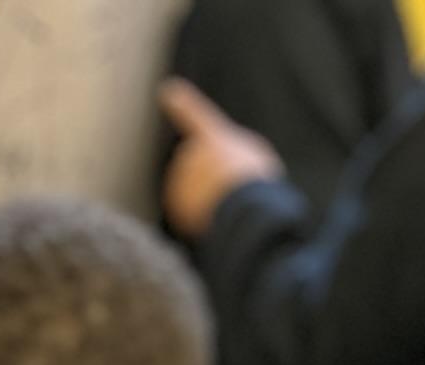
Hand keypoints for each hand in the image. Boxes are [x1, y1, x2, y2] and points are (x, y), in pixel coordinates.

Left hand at [159, 83, 283, 236]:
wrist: (243, 208)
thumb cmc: (256, 181)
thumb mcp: (254, 156)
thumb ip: (230, 154)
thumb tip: (218, 167)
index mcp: (213, 136)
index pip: (195, 115)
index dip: (183, 104)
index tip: (168, 90)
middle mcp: (191, 152)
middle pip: (199, 167)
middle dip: (211, 178)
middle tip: (232, 188)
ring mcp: (179, 177)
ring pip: (192, 189)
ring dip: (206, 197)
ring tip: (227, 202)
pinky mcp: (173, 202)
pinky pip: (186, 209)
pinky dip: (198, 214)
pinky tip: (216, 215)